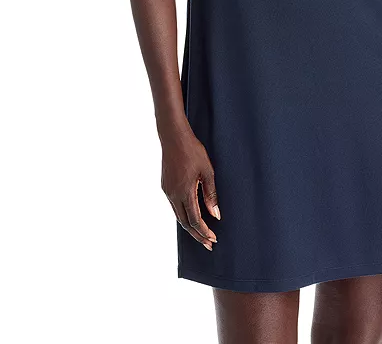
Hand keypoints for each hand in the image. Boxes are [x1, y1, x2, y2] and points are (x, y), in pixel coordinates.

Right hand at [161, 126, 220, 249]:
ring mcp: (167, 191)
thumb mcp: (207, 171)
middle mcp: (173, 195)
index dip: (204, 232)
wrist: (173, 137)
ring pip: (178, 216)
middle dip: (197, 235)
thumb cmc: (193, 151)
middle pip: (185, 223)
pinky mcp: (165, 186)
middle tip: (208, 244)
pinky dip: (183, 215)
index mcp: (184, 192)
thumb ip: (211, 194)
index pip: (195, 220)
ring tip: (201, 235)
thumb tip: (216, 215)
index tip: (213, 240)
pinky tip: (191, 216)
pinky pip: (174, 207)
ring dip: (190, 227)